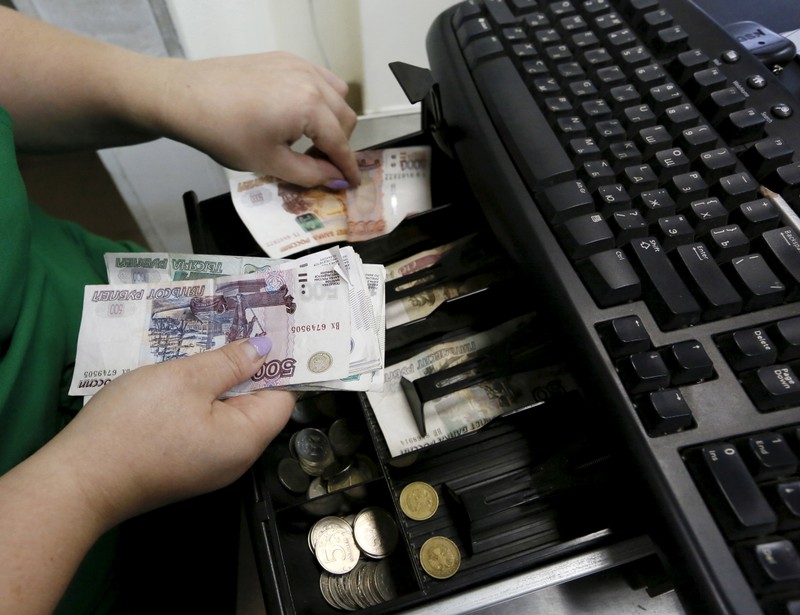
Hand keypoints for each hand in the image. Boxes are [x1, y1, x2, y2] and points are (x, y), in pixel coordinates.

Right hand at [47, 337, 294, 526]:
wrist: (78, 480)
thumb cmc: (136, 424)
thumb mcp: (186, 380)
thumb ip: (230, 362)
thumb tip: (265, 349)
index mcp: (247, 439)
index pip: (284, 396)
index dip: (282, 362)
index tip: (274, 329)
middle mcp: (236, 458)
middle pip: (257, 404)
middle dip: (249, 365)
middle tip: (239, 325)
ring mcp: (208, 465)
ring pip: (227, 413)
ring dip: (221, 380)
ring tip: (211, 343)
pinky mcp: (184, 465)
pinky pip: (205, 425)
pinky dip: (201, 400)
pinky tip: (185, 376)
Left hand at [155, 51, 360, 188]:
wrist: (186, 97)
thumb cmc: (224, 133)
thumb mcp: (270, 163)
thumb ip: (311, 174)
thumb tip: (336, 179)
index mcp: (309, 107)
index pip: (340, 143)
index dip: (347, 167)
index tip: (351, 183)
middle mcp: (311, 81)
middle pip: (345, 117)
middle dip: (339, 144)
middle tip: (321, 165)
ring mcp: (299, 65)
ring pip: (337, 95)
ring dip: (333, 120)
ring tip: (312, 139)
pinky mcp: (285, 59)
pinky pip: (320, 78)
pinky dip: (322, 98)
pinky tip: (302, 114)